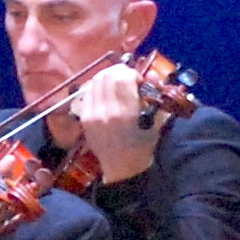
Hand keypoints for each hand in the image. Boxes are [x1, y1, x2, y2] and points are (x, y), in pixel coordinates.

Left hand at [69, 63, 162, 183]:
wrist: (122, 167)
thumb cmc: (143, 144)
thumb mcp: (155, 120)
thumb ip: (154, 94)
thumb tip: (151, 73)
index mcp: (126, 113)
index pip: (123, 78)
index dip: (132, 74)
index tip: (138, 81)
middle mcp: (106, 111)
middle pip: (107, 75)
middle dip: (120, 72)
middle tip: (127, 79)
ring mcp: (92, 114)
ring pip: (95, 80)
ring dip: (108, 77)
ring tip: (117, 85)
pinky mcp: (84, 117)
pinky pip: (87, 92)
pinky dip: (97, 87)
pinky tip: (106, 94)